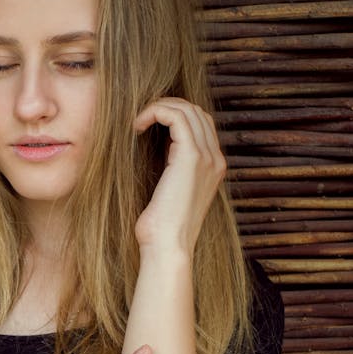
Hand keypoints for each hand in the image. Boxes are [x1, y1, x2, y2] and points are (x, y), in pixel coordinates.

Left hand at [134, 97, 225, 252]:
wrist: (168, 246)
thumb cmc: (160, 226)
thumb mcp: (168, 190)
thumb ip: (170, 167)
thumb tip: (155, 145)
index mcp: (213, 166)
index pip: (200, 123)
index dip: (173, 116)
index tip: (147, 127)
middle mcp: (216, 159)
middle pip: (196, 111)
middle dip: (166, 107)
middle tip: (140, 120)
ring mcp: (207, 156)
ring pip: (187, 108)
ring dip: (158, 107)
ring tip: (136, 122)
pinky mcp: (192, 156)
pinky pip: (175, 115)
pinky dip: (153, 112)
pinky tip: (136, 126)